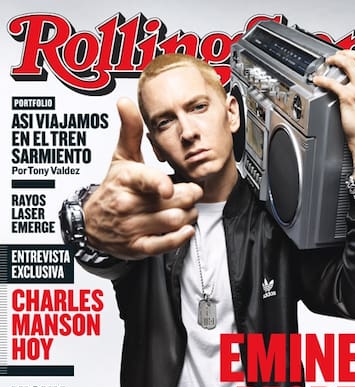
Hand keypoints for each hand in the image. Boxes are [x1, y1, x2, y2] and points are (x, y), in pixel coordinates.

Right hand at [83, 98, 202, 258]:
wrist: (92, 223)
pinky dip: (180, 237)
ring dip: (189, 214)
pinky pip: (163, 245)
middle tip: (192, 191)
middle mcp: (127, 204)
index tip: (169, 187)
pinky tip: (186, 228)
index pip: (144, 180)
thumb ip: (129, 131)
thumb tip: (125, 102)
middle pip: (171, 202)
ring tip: (188, 208)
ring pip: (172, 221)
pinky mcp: (137, 246)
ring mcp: (131, 227)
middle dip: (189, 196)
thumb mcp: (120, 158)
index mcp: (125, 180)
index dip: (160, 184)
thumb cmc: (113, 188)